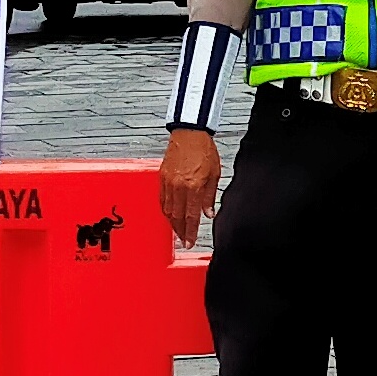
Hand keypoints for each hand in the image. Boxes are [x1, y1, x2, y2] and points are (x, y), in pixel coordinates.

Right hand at [161, 127, 221, 241]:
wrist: (189, 133)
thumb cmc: (203, 149)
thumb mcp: (214, 174)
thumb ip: (210, 196)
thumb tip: (208, 213)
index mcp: (194, 186)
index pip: (191, 216)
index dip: (190, 232)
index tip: (190, 242)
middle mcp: (179, 186)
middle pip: (177, 216)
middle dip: (180, 231)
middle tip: (183, 241)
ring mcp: (168, 182)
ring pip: (168, 210)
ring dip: (172, 223)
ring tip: (177, 231)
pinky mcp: (161, 177)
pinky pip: (161, 199)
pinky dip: (165, 210)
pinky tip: (169, 215)